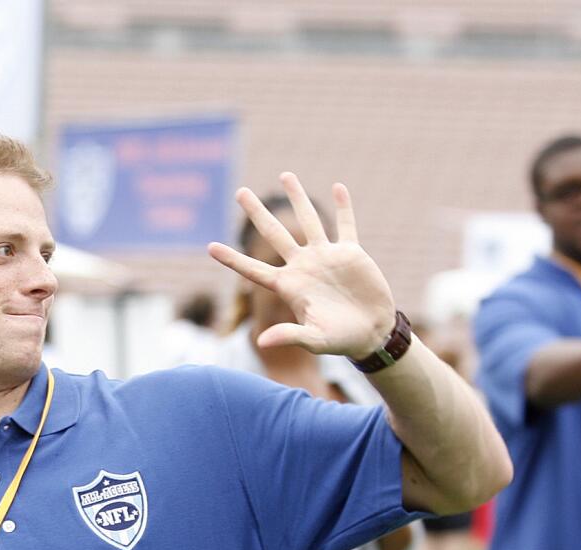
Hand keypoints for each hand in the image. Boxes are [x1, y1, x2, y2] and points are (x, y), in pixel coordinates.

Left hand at [208, 173, 395, 358]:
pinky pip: (346, 225)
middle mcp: (303, 266)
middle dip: (257, 213)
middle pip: (274, 234)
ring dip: (298, 198)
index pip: (253, 270)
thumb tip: (262, 342)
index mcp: (288, 286)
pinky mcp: (351, 253)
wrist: (371, 333)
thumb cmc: (339, 340)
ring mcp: (325, 257)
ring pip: (309, 220)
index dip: (232, 259)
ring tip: (285, 176)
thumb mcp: (314, 340)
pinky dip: (344, 207)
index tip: (209, 247)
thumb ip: (290, 335)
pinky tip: (338, 187)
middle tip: (240, 192)